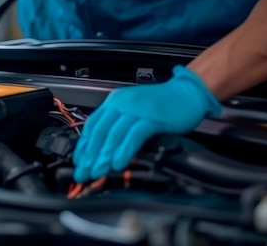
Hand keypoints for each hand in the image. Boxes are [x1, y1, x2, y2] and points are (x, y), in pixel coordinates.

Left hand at [72, 66, 221, 181]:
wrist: (188, 93)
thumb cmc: (162, 105)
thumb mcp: (133, 114)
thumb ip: (119, 128)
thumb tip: (104, 151)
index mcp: (114, 102)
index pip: (92, 125)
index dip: (83, 146)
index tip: (78, 162)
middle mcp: (122, 103)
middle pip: (100, 132)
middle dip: (90, 155)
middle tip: (83, 172)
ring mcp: (136, 109)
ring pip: (114, 134)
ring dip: (104, 156)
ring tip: (97, 172)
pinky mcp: (152, 117)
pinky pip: (134, 135)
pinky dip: (124, 150)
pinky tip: (118, 163)